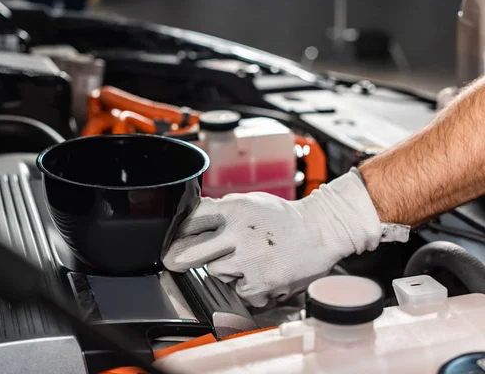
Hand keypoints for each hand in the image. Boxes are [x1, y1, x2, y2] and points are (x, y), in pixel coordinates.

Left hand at [163, 172, 390, 306]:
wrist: (321, 230)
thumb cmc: (284, 218)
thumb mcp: (251, 202)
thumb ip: (222, 210)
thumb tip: (191, 220)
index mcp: (235, 209)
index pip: (193, 219)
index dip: (178, 231)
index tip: (170, 238)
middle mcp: (239, 233)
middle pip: (191, 252)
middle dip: (180, 258)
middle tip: (173, 261)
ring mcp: (250, 260)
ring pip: (216, 273)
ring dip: (225, 270)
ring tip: (247, 260)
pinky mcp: (261, 283)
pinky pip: (238, 290)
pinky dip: (246, 286)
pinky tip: (260, 273)